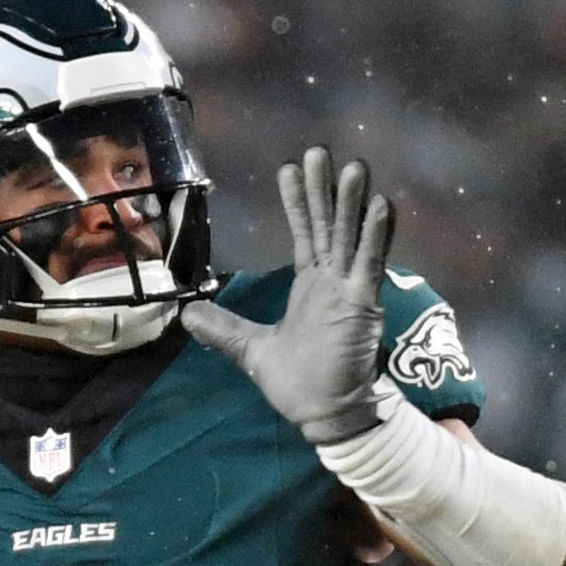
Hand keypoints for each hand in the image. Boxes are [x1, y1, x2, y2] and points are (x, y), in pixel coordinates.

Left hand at [180, 147, 396, 443]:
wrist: (324, 413)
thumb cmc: (297, 382)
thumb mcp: (251, 349)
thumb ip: (223, 329)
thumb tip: (186, 315)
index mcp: (310, 286)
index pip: (305, 234)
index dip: (299, 202)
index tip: (290, 168)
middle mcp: (332, 281)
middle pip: (328, 226)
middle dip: (324, 190)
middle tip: (321, 152)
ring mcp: (349, 291)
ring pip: (351, 237)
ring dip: (352, 203)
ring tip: (355, 166)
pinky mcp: (362, 305)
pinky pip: (369, 265)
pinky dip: (375, 236)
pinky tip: (380, 205)